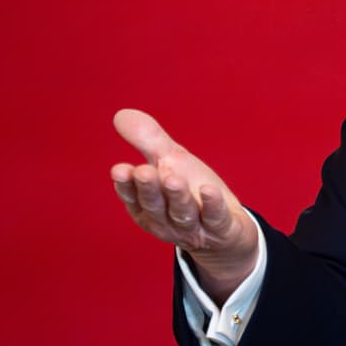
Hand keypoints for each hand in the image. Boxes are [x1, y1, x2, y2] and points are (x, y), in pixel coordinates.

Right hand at [109, 108, 257, 301]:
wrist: (225, 230)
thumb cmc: (191, 192)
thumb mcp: (170, 163)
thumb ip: (148, 141)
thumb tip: (120, 114)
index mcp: (147, 207)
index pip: (133, 196)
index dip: (126, 185)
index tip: (120, 169)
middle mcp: (166, 220)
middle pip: (155, 205)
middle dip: (149, 189)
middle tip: (143, 172)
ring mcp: (193, 228)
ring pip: (183, 213)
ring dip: (177, 197)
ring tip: (173, 179)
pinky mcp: (220, 229)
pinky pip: (215, 218)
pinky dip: (213, 205)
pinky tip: (210, 190)